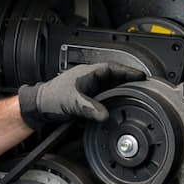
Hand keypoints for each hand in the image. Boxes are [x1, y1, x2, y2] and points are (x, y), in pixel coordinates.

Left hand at [17, 63, 146, 129]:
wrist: (40, 105)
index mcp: (88, 73)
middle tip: (144, 86)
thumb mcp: (72, 103)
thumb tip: (104, 115)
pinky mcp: (87, 96)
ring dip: (122, 90)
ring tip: (136, 95)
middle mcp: (90, 78)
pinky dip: (114, 99)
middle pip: (115, 77)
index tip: (141, 76)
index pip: (113, 69)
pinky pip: (105, 95)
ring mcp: (89, 87)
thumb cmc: (51, 98)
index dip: (128, 72)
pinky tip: (119, 105)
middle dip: (129, 81)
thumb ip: (89, 109)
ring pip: (110, 86)